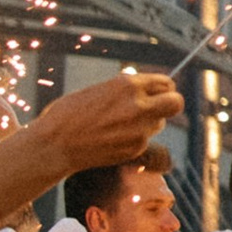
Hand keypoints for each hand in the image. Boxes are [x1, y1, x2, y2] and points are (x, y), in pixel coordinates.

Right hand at [33, 73, 186, 176]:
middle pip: (176, 103)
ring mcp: (139, 130)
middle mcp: (138, 106)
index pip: (166, 83)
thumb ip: (126, 89)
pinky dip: (136, 138)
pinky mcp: (135, 149)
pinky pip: (146, 140)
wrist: (55, 144)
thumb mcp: (99, 90)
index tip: (158, 92)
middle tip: (158, 106)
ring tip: (121, 124)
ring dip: (149, 122)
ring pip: (159, 123)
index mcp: (128, 85)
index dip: (163, 88)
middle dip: (170, 103)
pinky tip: (114, 137)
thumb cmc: (70, 113)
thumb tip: (147, 87)